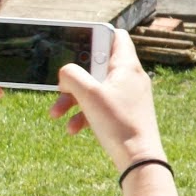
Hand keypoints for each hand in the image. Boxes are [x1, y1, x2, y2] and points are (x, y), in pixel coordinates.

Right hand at [51, 30, 165, 172]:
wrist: (139, 160)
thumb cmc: (118, 124)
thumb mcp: (88, 95)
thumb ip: (72, 75)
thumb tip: (65, 72)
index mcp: (126, 66)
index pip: (115, 36)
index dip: (96, 35)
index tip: (77, 42)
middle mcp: (130, 78)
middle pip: (97, 66)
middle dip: (74, 78)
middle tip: (60, 86)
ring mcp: (128, 97)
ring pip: (95, 90)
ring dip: (74, 99)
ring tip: (56, 114)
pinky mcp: (125, 114)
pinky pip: (101, 108)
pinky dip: (85, 115)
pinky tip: (73, 129)